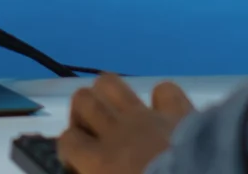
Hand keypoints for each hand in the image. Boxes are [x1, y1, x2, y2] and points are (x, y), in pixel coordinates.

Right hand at [60, 74, 193, 173]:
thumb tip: (103, 170)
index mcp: (100, 161)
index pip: (68, 140)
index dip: (70, 148)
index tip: (80, 162)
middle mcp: (116, 131)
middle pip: (83, 100)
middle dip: (83, 113)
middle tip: (95, 132)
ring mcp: (147, 116)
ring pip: (110, 83)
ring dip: (110, 95)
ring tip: (117, 112)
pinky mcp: (178, 110)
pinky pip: (164, 89)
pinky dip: (161, 99)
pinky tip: (164, 112)